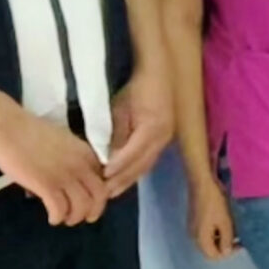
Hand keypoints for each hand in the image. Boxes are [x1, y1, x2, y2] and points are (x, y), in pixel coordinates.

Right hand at [0, 105, 109, 225]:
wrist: (7, 126)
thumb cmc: (29, 131)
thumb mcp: (62, 142)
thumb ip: (72, 159)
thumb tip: (69, 180)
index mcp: (86, 152)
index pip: (105, 179)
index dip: (99, 194)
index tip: (90, 200)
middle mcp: (81, 165)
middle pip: (99, 196)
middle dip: (94, 211)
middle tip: (84, 217)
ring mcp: (64, 175)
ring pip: (81, 206)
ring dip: (74, 217)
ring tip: (64, 219)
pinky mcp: (46, 185)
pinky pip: (60, 209)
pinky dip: (58, 217)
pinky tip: (52, 218)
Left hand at [102, 72, 173, 195]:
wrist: (159, 75)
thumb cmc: (137, 88)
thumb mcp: (120, 109)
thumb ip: (116, 134)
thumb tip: (107, 157)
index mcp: (152, 129)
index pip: (132, 154)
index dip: (117, 167)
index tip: (101, 177)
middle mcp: (162, 138)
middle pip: (141, 165)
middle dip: (123, 180)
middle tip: (104, 194)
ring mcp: (166, 139)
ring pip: (146, 165)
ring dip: (130, 179)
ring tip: (113, 192)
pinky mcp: (164, 139)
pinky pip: (149, 159)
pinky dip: (136, 170)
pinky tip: (125, 178)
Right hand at [185, 174, 235, 259]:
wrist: (202, 182)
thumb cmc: (215, 202)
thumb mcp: (225, 222)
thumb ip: (227, 239)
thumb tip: (227, 252)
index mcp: (200, 238)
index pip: (213, 256)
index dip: (228, 253)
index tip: (240, 244)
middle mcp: (193, 236)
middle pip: (210, 249)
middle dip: (225, 246)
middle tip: (238, 237)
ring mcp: (192, 227)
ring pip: (208, 240)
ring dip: (221, 238)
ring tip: (234, 229)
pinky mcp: (194, 220)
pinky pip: (206, 231)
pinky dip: (216, 231)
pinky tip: (225, 222)